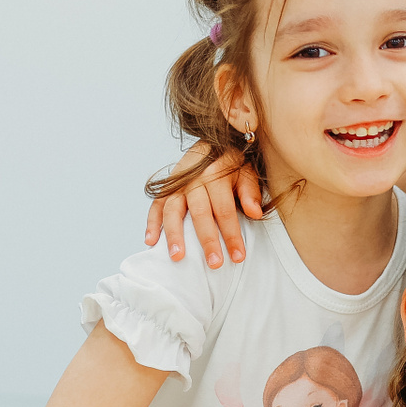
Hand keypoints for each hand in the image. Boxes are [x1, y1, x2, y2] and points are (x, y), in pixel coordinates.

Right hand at [144, 147, 262, 268]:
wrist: (214, 143)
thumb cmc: (233, 165)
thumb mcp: (248, 172)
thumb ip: (250, 192)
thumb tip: (254, 213)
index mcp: (216, 175)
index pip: (225, 210)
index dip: (232, 235)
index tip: (238, 256)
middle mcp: (194, 180)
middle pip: (201, 214)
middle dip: (208, 240)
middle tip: (214, 263)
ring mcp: (177, 185)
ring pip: (173, 211)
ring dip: (174, 235)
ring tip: (178, 257)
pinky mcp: (166, 189)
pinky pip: (156, 206)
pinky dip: (151, 223)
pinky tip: (150, 241)